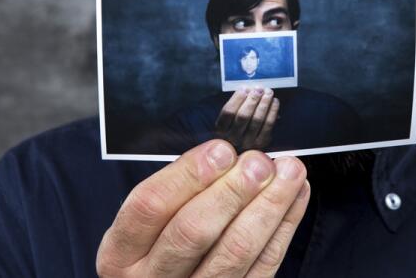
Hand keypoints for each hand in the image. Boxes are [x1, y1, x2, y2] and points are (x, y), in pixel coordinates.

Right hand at [96, 140, 310, 276]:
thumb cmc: (157, 250)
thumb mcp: (146, 229)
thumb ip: (177, 194)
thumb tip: (227, 155)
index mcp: (120, 254)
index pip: (149, 206)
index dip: (188, 174)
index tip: (222, 149)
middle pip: (192, 231)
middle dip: (233, 190)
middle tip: (260, 162)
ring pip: (234, 252)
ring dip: (268, 206)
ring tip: (290, 172)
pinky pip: (263, 268)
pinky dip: (284, 228)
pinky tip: (295, 197)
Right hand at [215, 88, 278, 151]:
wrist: (243, 150)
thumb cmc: (236, 127)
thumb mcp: (229, 118)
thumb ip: (236, 104)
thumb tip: (250, 89)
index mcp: (221, 130)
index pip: (228, 112)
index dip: (237, 98)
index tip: (245, 88)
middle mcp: (233, 138)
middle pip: (243, 115)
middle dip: (253, 99)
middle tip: (259, 88)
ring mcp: (247, 143)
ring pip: (257, 119)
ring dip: (264, 103)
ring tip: (268, 92)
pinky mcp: (261, 144)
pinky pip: (268, 125)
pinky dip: (272, 111)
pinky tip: (274, 101)